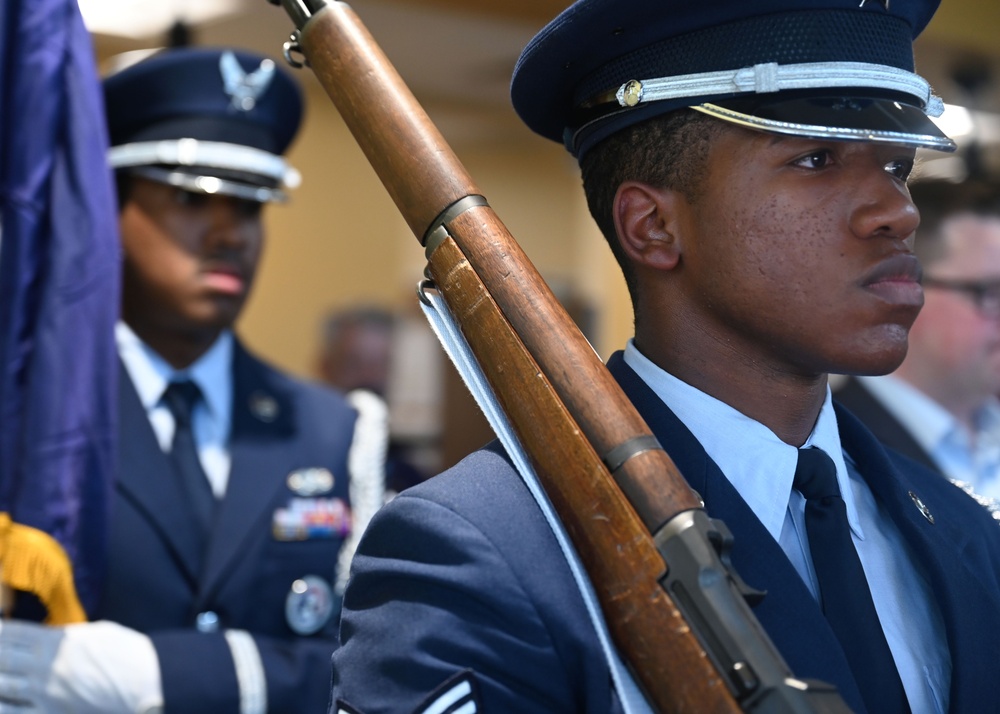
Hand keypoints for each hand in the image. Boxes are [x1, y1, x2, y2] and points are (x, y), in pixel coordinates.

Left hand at [0, 619, 162, 713]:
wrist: (147, 683)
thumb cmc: (128, 654)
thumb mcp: (96, 633)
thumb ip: (67, 636)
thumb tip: (50, 636)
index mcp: (58, 643)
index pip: (14, 634)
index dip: (1, 631)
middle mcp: (45, 668)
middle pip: (3, 659)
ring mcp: (45, 695)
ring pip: (3, 687)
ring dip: (0, 678)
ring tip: (1, 673)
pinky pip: (15, 713)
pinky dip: (5, 705)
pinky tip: (3, 701)